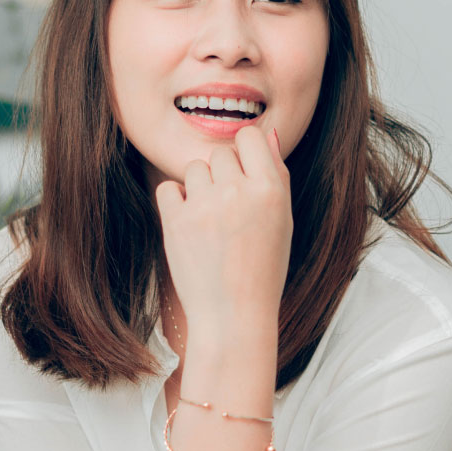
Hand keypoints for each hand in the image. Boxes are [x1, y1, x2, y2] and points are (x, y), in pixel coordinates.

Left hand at [155, 127, 291, 337]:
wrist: (234, 315)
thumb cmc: (263, 268)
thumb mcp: (283, 221)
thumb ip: (277, 175)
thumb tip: (269, 135)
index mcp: (270, 190)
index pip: (249, 136)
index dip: (244, 151)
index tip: (243, 173)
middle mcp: (238, 192)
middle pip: (220, 153)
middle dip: (222, 174)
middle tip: (229, 209)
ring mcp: (205, 206)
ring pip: (194, 168)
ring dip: (199, 187)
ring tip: (211, 219)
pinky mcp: (175, 221)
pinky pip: (168, 188)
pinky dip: (175, 202)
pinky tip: (190, 223)